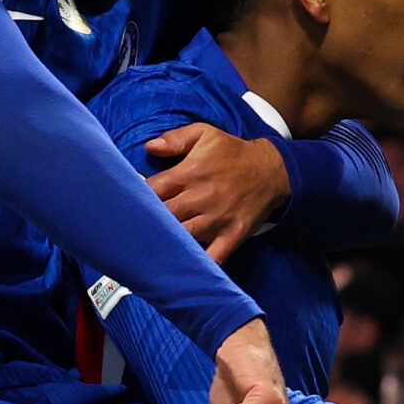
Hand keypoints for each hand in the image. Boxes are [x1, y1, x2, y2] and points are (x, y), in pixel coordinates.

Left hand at [146, 124, 288, 262]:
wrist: (273, 170)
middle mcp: (202, 197)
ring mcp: (218, 219)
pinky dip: (200, 265)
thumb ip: (176, 139)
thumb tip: (149, 146)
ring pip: (183, 237)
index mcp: (191, 172)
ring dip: (168, 242)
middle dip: (148, 222)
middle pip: (165, 215)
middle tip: (136, 229)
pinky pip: (214, 257)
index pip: (154, 189)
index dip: (139, 197)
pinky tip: (185, 270)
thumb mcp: (206, 134)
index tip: (131, 203)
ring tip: (152, 248)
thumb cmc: (234, 153)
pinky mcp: (233, 235)